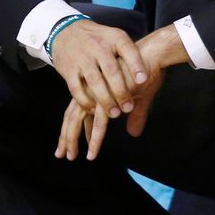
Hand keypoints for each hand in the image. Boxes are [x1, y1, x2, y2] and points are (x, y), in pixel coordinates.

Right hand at [51, 19, 147, 116]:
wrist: (67, 30)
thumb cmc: (99, 39)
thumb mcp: (116, 38)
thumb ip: (131, 55)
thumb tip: (147, 80)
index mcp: (114, 38)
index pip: (128, 50)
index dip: (136, 65)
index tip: (143, 80)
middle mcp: (98, 47)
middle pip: (111, 70)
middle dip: (121, 91)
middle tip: (128, 107)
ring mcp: (82, 58)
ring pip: (95, 81)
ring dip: (105, 100)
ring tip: (115, 113)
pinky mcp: (68, 69)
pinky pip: (77, 88)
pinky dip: (85, 101)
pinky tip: (94, 110)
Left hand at [53, 24, 186, 160]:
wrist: (152, 57)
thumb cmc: (144, 73)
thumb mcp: (137, 100)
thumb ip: (133, 116)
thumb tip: (133, 133)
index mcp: (94, 88)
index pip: (76, 111)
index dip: (71, 129)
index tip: (67, 145)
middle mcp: (91, 90)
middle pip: (72, 116)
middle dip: (66, 137)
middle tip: (62, 155)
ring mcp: (97, 93)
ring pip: (78, 120)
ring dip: (75, 140)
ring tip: (73, 157)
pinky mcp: (109, 98)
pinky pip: (100, 123)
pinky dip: (95, 139)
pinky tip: (92, 152)